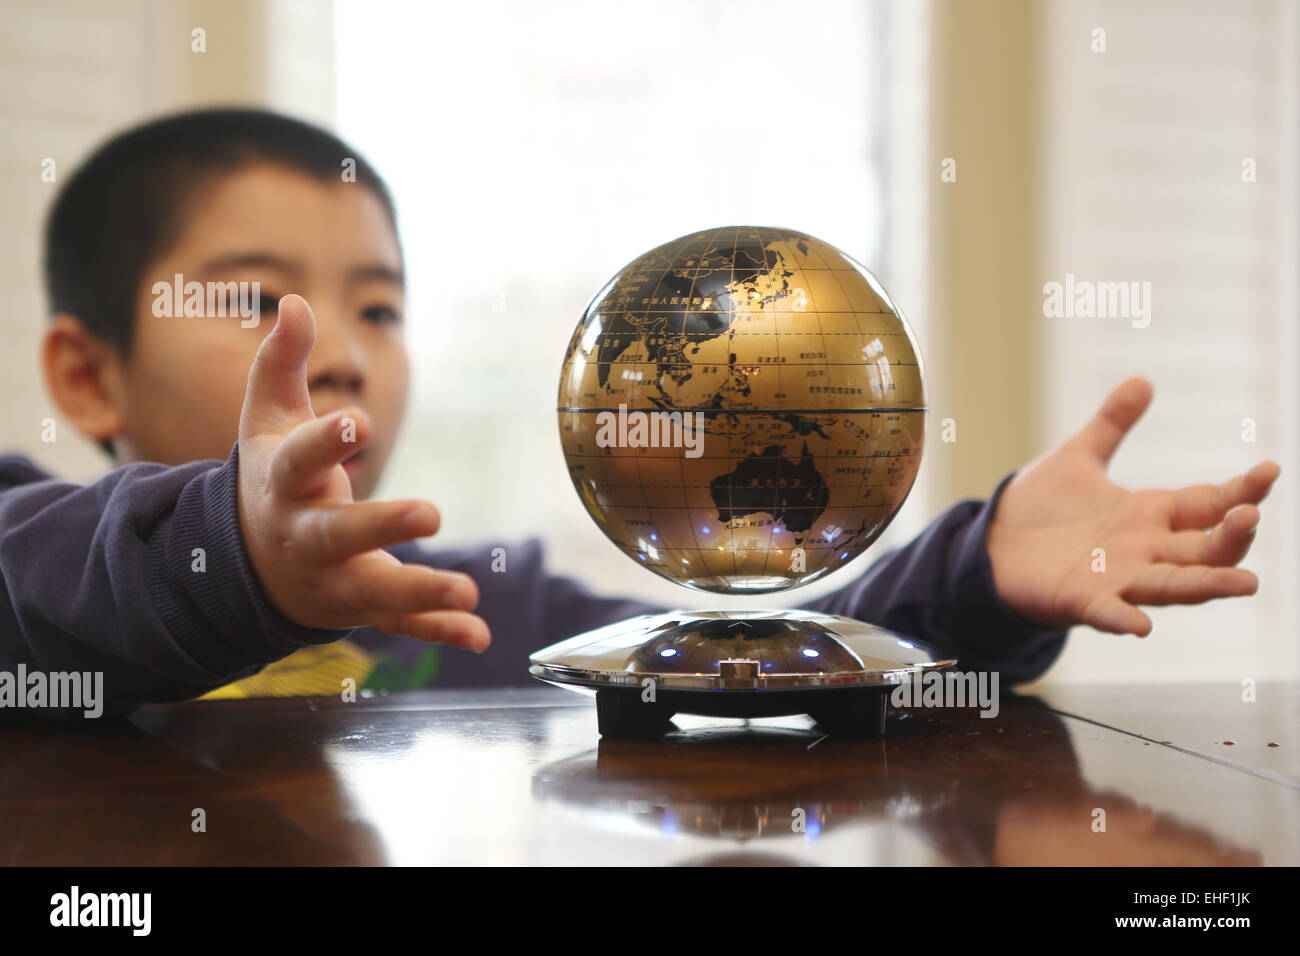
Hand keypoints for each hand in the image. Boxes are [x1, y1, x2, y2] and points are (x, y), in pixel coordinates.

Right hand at [236, 294, 489, 650]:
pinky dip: (437, 631)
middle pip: (340, 534)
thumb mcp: (267, 419)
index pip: (301, 460)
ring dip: (421, 591)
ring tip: (467, 592)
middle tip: (431, 515)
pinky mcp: (359, 606)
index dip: (326, 441)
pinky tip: (479, 635)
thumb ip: (280, 363)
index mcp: (284, 485)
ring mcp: (332, 578)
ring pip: (374, 590)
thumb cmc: (270, 476)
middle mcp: (306, 537)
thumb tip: (296, 303)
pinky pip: (398, 622)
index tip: (355, 420)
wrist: (248, 562)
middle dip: (382, 525)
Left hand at [986, 377, 1279, 635]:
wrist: (994, 544)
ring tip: (1246, 584)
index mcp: (1150, 514)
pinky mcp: (1082, 601)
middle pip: (1205, 549)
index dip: (1242, 491)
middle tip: (1250, 516)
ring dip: (1208, 584)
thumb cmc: (1043, 507)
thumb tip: (1142, 379)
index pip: (1210, 505)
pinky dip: (1125, 619)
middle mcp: (1145, 550)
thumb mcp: (1078, 457)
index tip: (1269, 470)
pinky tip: (1141, 625)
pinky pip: (1109, 613)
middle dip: (1232, 537)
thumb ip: (1111, 423)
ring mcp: (1118, 579)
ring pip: (1174, 585)